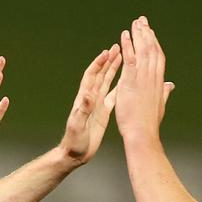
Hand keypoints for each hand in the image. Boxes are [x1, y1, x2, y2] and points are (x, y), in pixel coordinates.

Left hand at [59, 44, 121, 164]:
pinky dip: (119, 87)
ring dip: (114, 70)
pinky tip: (127, 81)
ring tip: (122, 57)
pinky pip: (113, 96)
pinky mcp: (103, 113)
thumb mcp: (78, 125)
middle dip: (108, 61)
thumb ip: (83, 109)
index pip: (91, 76)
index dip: (98, 64)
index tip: (106, 52)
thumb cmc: (74, 141)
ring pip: (107, 83)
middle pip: (100, 75)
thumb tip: (88, 94)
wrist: (75, 154)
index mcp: (84, 99)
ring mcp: (97, 105)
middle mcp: (91, 99)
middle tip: (117, 48)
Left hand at [115, 16, 174, 141]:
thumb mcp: (159, 105)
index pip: (158, 58)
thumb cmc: (148, 124)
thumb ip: (164, 92)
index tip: (151, 32)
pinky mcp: (131, 82)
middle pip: (151, 50)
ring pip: (142, 51)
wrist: (142, 134)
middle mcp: (152, 77)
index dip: (155, 43)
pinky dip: (128, 46)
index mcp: (158, 83)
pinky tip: (124, 35)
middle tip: (142, 20)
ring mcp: (142, 79)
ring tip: (135, 22)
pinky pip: (130, 59)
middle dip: (147, 34)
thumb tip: (171, 85)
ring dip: (139, 35)